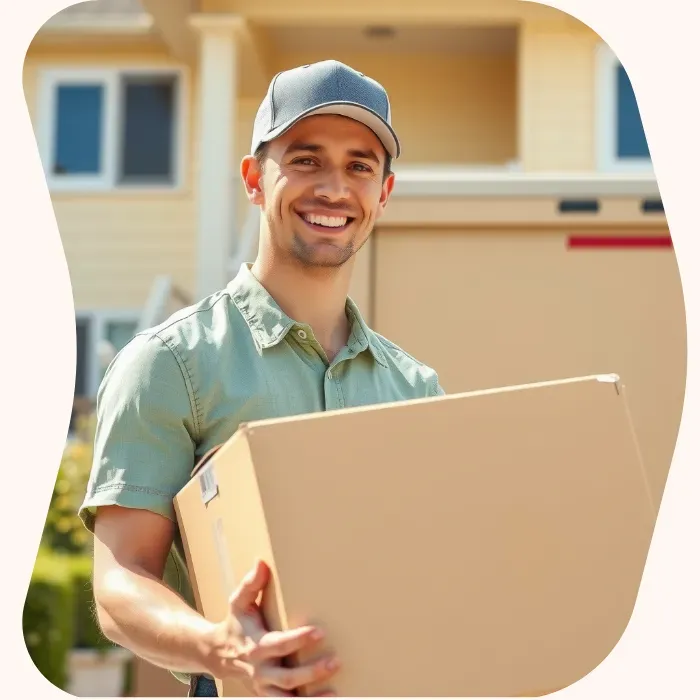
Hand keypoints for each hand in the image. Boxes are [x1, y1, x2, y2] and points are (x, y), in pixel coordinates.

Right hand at [204, 560, 339, 696]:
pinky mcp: (268, 696)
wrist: (217, 655)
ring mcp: (264, 687)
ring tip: (334, 693)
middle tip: (335, 662)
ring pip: (286, 699)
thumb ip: (251, 584)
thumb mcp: (239, 602)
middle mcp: (260, 670)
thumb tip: (262, 563)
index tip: (318, 632)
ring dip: (310, 698)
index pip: (279, 644)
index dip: (298, 640)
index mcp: (257, 646)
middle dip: (311, 672)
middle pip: (287, 677)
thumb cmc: (235, 624)